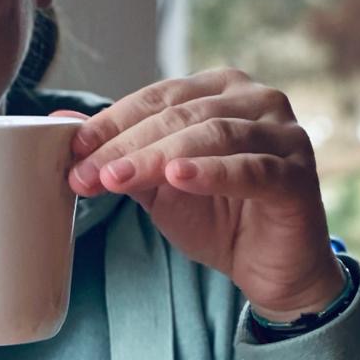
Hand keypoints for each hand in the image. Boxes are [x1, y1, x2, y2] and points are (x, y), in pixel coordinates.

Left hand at [61, 69, 344, 318]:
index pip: (159, 97)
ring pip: (211, 137)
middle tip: (86, 172)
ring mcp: (284, 135)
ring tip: (117, 178)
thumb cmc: (219, 217)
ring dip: (158, 158)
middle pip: (181, 115)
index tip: (73, 149)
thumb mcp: (159, 185)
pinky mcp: (297, 176)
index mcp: (223, 90)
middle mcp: (258, 100)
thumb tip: (62, 121)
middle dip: (127, 144)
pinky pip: (250, 170)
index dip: (113, 122)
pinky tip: (178, 178)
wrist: (270, 269)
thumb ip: (122, 154)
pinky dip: (211, 173)